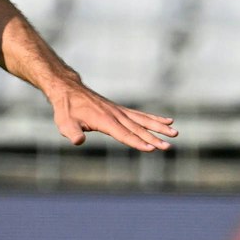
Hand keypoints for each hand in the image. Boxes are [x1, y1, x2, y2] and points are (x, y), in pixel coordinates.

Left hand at [49, 81, 178, 151]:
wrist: (69, 90)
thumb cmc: (66, 110)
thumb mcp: (64, 123)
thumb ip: (72, 133)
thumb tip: (78, 140)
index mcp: (104, 120)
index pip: (124, 134)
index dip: (137, 142)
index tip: (151, 149)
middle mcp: (116, 115)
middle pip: (138, 129)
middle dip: (154, 138)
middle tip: (169, 146)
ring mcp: (120, 112)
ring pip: (143, 121)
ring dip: (159, 128)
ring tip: (175, 133)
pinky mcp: (121, 110)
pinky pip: (140, 115)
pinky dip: (154, 118)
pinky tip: (168, 121)